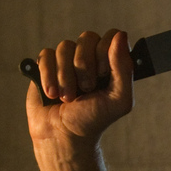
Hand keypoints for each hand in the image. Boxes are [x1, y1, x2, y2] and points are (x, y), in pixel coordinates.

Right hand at [26, 28, 132, 145]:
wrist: (64, 135)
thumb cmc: (94, 120)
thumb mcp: (119, 99)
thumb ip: (124, 68)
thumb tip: (120, 35)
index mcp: (110, 63)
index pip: (111, 36)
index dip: (105, 51)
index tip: (102, 74)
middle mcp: (89, 57)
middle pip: (87, 37)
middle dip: (85, 66)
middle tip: (86, 89)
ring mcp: (66, 60)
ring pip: (65, 47)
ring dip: (66, 76)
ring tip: (67, 98)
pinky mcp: (46, 66)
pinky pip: (46, 55)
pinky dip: (49, 76)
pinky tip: (51, 93)